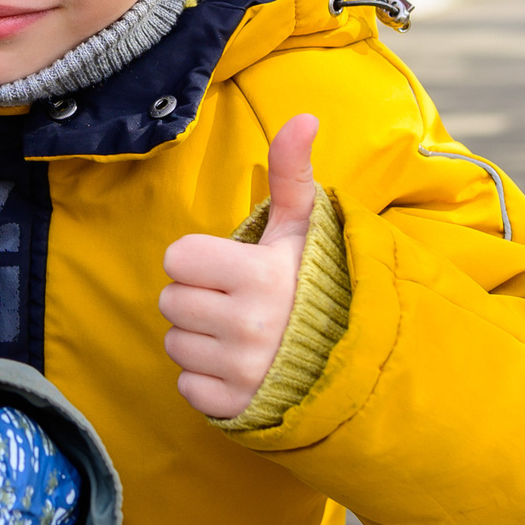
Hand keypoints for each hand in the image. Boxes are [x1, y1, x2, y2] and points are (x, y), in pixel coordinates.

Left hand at [159, 114, 318, 420]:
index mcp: (258, 275)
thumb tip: (304, 116)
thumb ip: (291, 173)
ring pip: (174, 343)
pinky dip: (206, 379)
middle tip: (238, 302)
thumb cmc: (319, 284)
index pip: (177, 257)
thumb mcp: (304, 229)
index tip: (233, 268)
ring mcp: (240, 370)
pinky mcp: (234, 407)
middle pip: (170, 301)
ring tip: (241, 335)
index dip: (200, 261)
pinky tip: (239, 367)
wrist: (354, 361)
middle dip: (197, 298)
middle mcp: (247, 325)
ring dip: (199, 339)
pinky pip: (186, 386)